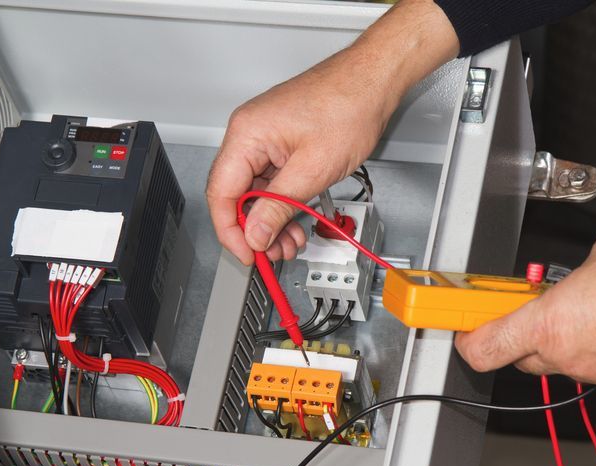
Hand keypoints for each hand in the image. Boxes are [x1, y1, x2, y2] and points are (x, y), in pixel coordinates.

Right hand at [205, 0, 458, 264]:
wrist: (374, 81)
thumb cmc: (349, 107)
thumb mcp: (313, 171)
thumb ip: (278, 207)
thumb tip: (256, 235)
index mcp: (247, 135)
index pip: (221, 194)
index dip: (231, 231)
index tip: (248, 253)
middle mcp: (248, 133)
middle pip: (235, 195)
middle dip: (255, 229)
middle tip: (274, 251)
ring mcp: (263, 136)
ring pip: (255, 191)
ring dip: (271, 220)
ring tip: (291, 240)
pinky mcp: (279, 140)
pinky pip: (270, 179)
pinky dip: (282, 202)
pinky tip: (296, 218)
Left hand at [455, 229, 595, 387]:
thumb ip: (577, 273)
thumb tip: (582, 273)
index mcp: (549, 326)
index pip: (486, 350)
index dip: (469, 343)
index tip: (466, 333)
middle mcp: (571, 357)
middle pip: (525, 359)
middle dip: (523, 339)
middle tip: (533, 313)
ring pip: (568, 363)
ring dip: (571, 342)